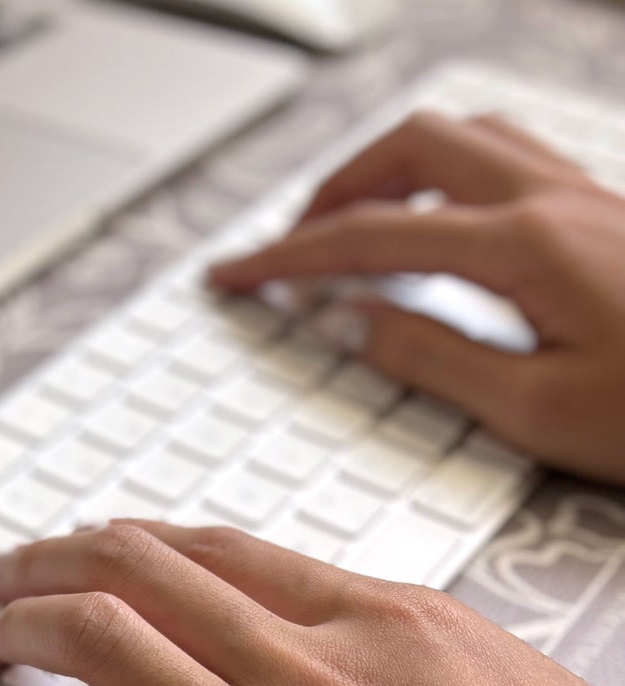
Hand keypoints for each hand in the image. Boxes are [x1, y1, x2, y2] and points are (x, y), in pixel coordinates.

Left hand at [0, 520, 624, 685]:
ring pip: (105, 649)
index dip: (125, 543)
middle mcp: (315, 677)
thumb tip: (322, 633)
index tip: (86, 550)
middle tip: (9, 578)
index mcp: (384, 625)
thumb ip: (398, 652)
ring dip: (27, 631)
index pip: (211, 552)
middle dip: (52, 566)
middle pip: (138, 578)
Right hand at [209, 110, 624, 486]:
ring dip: (392, 170)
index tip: (235, 276)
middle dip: (334, 189)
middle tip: (289, 248)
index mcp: (523, 247)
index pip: (370, 236)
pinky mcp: (606, 211)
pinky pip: (506, 159)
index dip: (288, 257)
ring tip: (351, 225)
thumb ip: (431, 357)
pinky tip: (440, 224)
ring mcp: (586, 195)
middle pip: (413, 148)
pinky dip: (445, 177)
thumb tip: (351, 322)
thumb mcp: (534, 409)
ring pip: (464, 138)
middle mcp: (554, 200)